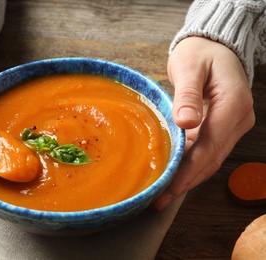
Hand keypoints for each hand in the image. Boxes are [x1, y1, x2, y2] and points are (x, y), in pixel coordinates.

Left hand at [153, 37, 254, 209]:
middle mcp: (238, 118)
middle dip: (186, 181)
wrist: (214, 46)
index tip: (170, 187)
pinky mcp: (224, 126)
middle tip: (161, 200)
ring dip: (189, 177)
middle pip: (212, 158)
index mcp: (233, 104)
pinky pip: (209, 150)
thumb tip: (185, 122)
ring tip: (165, 194)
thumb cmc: (200, 53)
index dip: (189, 170)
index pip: (210, 145)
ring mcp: (234, 124)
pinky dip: (192, 165)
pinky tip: (175, 175)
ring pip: (211, 158)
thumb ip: (188, 94)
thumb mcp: (190, 66)